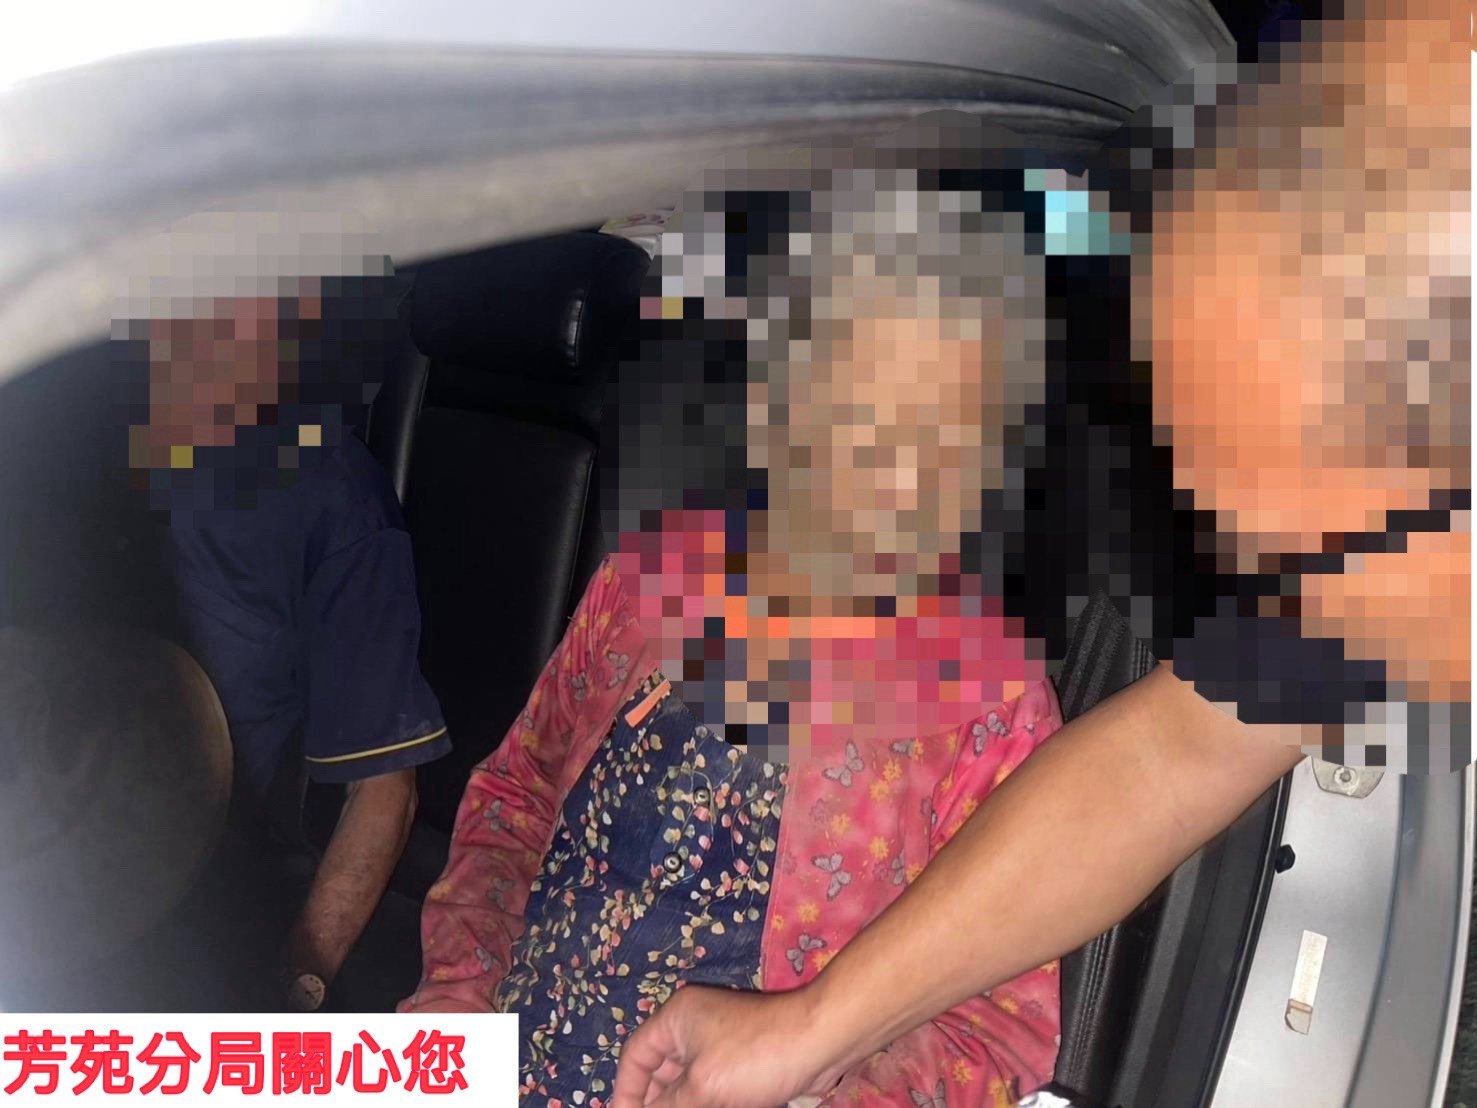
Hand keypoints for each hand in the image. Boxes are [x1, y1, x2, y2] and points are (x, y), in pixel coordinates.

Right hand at [612, 984, 844, 1107]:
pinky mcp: (742, 1061)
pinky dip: (704, 1103)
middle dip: (656, 1102)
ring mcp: (720, 1043)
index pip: (635, 1055)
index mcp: (677, 1018)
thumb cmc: (755, 1057)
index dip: (625, 1092)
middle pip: (660, 1071)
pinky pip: (711, 1087)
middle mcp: (694, 1026)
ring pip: (687, 1082)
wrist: (820, 1042)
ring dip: (682, 1104)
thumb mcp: (701, 1088)